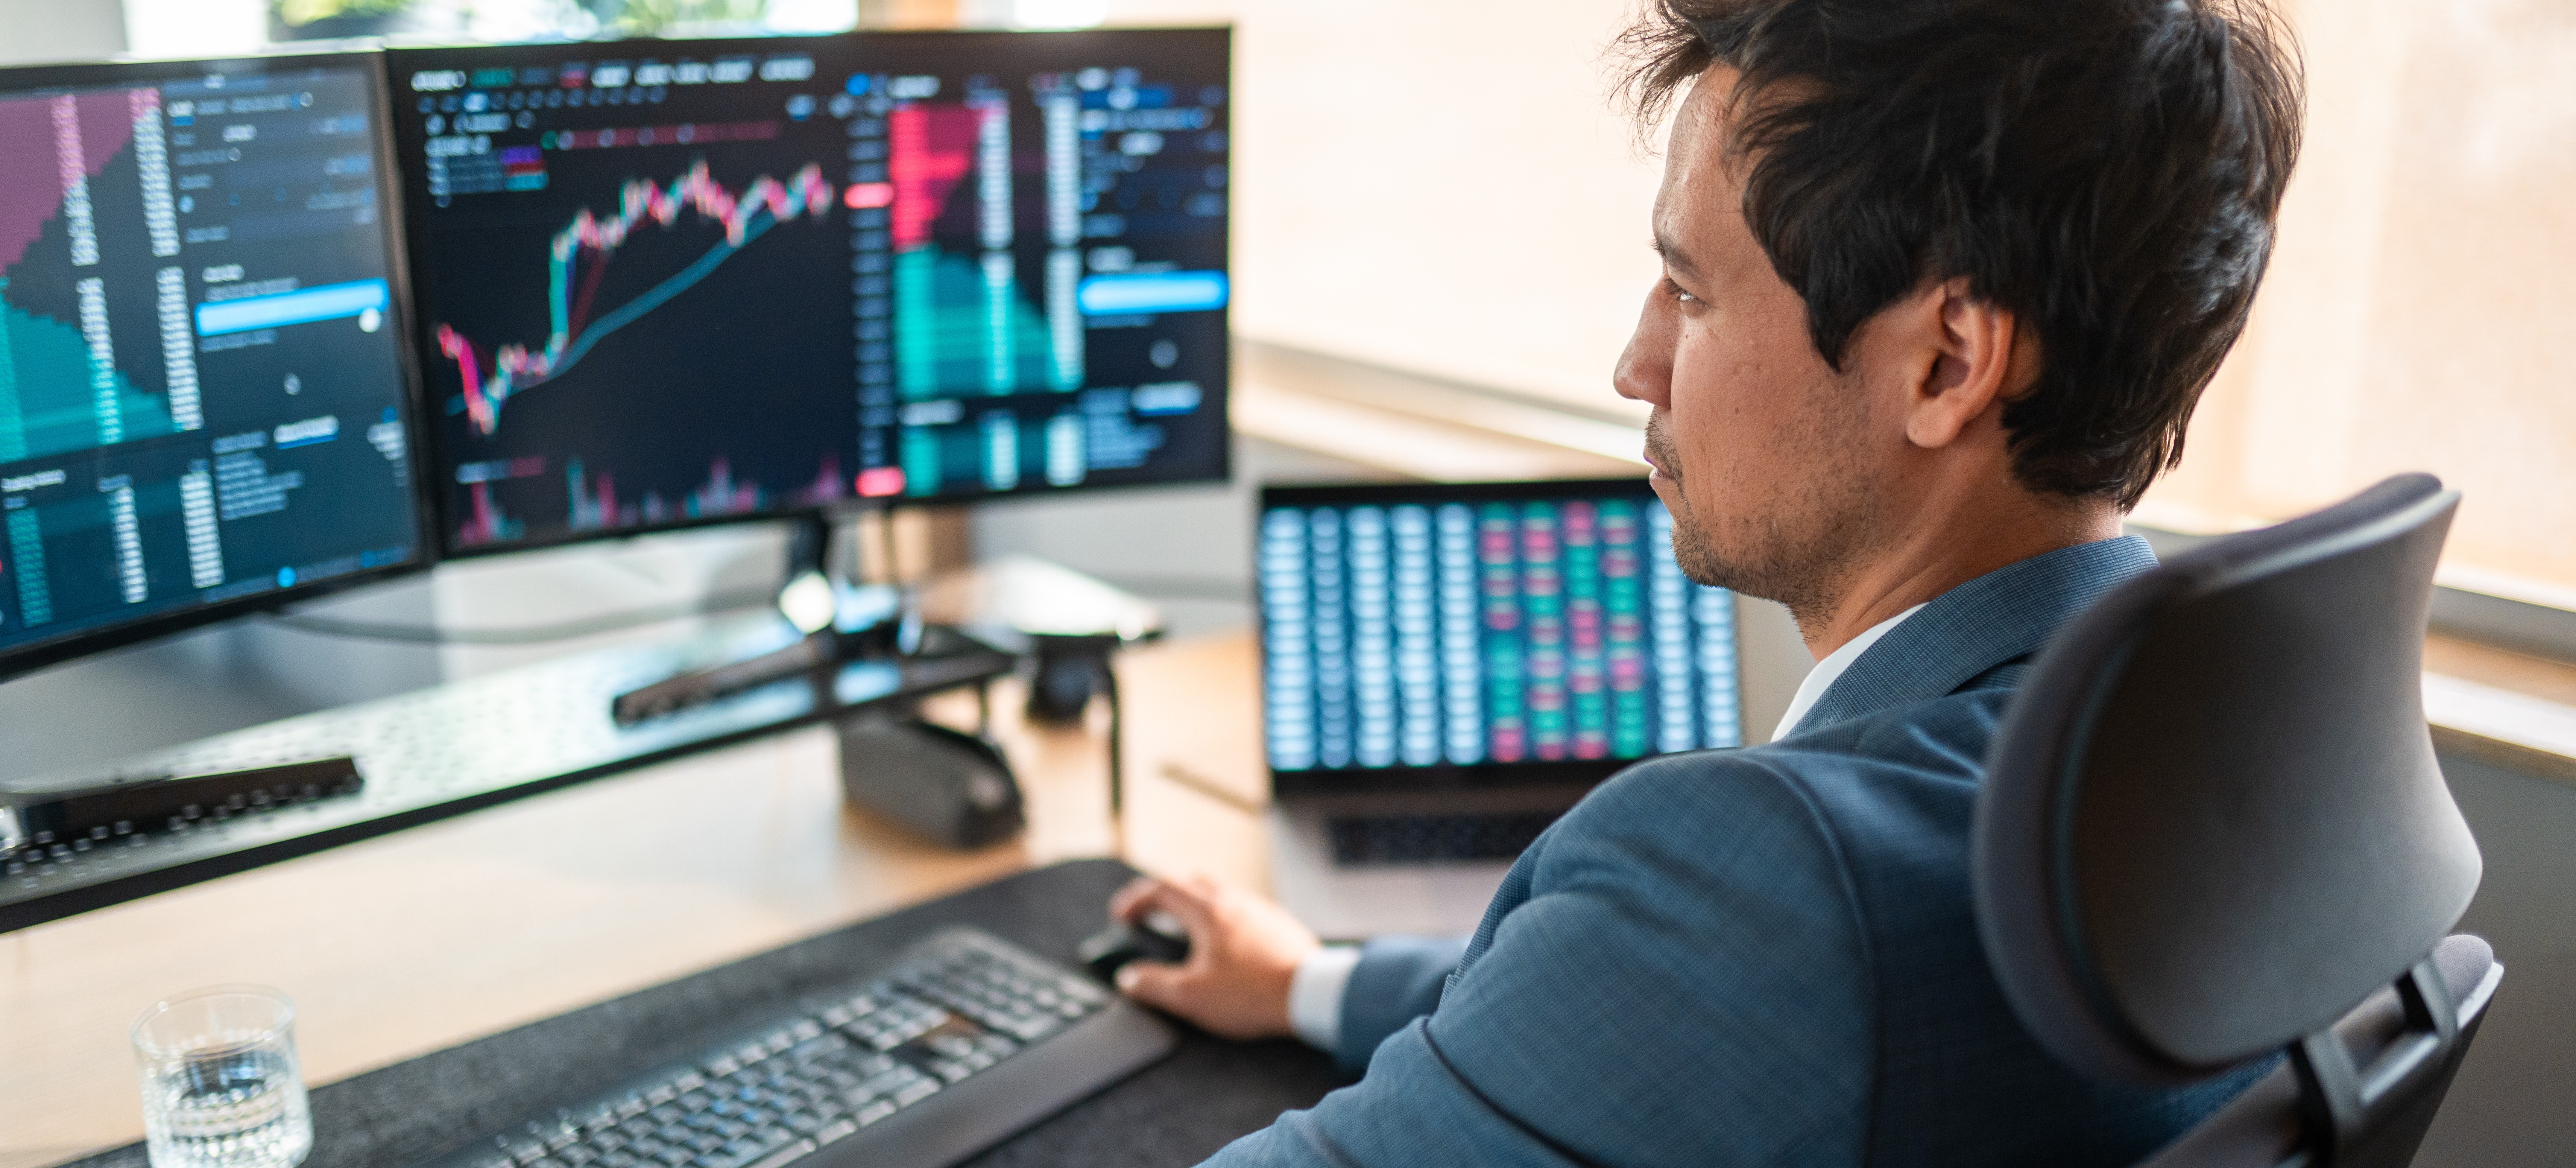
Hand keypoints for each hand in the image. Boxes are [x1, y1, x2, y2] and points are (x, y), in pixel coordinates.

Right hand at [1106, 873, 1320, 1039]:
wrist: (1312, 994)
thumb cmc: (1252, 994)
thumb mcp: (1191, 997)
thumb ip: (1153, 985)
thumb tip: (1128, 979)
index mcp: (1207, 912)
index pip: (1161, 889)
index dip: (1135, 900)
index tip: (1121, 916)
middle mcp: (1233, 901)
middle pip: (1189, 881)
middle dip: (1163, 894)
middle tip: (1148, 913)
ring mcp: (1259, 909)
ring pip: (1218, 891)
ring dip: (1193, 901)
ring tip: (1183, 926)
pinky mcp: (1278, 924)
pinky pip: (1242, 907)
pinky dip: (1221, 914)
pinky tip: (1224, 941)